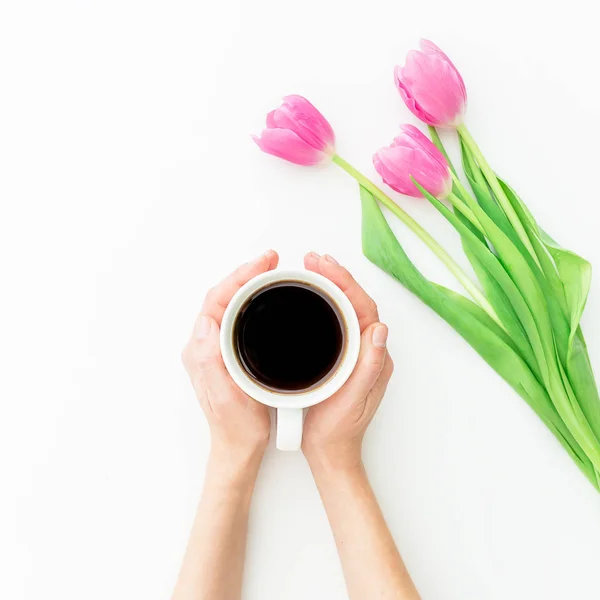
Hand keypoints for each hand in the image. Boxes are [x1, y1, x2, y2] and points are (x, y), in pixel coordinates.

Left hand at [182, 250, 278, 461]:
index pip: (217, 300)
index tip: (263, 264)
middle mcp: (205, 344)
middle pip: (223, 296)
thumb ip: (210, 361)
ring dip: (249, 283)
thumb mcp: (225, 398)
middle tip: (271, 260)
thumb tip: (205, 324)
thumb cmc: (236, 426)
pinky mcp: (228, 351)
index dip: (240, 277)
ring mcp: (216, 347)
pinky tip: (267, 296)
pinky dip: (252, 299)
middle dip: (246, 273)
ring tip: (270, 270)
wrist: (239, 446)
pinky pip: (237, 315)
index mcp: (202, 350)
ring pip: (230, 303)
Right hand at [302, 252, 393, 468]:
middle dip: (336, 276)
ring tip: (312, 269)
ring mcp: (355, 352)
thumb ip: (368, 367)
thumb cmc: (339, 429)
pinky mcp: (342, 356)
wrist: (329, 450)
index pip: (363, 307)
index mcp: (373, 356)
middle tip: (313, 260)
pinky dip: (325, 303)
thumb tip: (380, 329)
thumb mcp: (353, 399)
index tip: (323, 266)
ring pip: (346, 309)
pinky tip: (312, 297)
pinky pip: (337, 321)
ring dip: (331, 286)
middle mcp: (367, 350)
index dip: (345, 282)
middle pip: (355, 302)